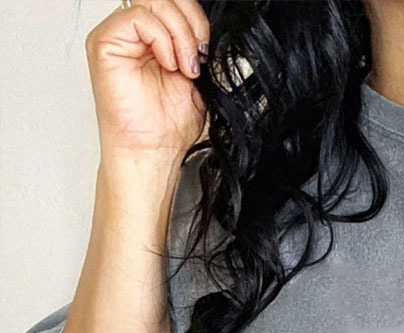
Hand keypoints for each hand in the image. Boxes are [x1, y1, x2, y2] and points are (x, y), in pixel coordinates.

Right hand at [85, 0, 209, 158]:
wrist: (153, 152)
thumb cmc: (168, 125)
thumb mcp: (195, 76)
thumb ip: (195, 44)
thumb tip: (204, 27)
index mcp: (154, 38)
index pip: (174, 2)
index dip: (195, 18)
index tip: (205, 53)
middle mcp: (134, 34)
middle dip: (190, 21)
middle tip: (197, 57)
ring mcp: (118, 36)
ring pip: (152, 0)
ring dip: (179, 33)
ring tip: (184, 67)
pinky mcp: (104, 43)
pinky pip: (137, 15)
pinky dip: (161, 37)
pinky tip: (168, 64)